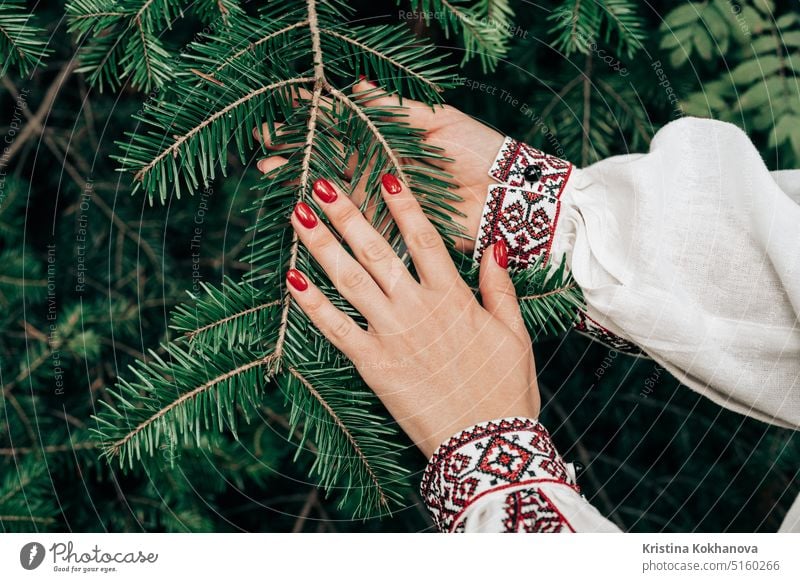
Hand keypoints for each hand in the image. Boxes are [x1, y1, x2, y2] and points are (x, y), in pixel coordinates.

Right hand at [255, 79, 504, 254]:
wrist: (509, 196)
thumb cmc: (478, 150)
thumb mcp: (436, 120)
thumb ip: (394, 108)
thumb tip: (352, 85)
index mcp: (394, 135)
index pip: (347, 122)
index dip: (316, 115)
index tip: (284, 105)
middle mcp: (386, 164)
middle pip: (334, 153)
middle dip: (300, 147)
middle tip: (265, 143)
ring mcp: (388, 195)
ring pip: (337, 185)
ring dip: (304, 177)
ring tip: (272, 171)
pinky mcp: (395, 223)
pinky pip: (359, 216)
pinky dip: (330, 212)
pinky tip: (302, 203)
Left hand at [285, 173, 538, 457]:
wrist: (487, 444)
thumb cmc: (505, 390)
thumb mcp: (513, 333)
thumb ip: (500, 287)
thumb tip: (496, 244)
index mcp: (453, 298)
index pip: (425, 239)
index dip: (405, 205)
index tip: (385, 172)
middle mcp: (418, 308)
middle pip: (377, 250)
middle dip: (348, 213)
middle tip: (322, 181)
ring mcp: (392, 335)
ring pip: (350, 280)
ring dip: (322, 245)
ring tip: (299, 215)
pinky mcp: (373, 365)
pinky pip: (336, 329)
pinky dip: (312, 304)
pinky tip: (291, 279)